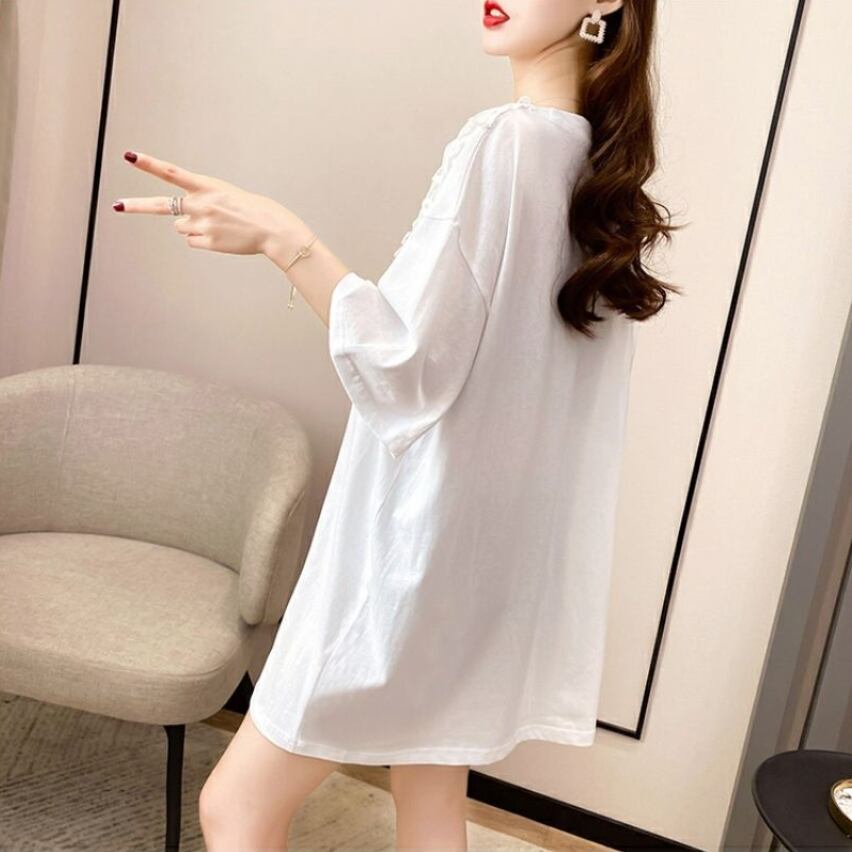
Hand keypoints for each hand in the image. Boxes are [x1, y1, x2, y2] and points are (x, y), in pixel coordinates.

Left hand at [113, 150, 306, 256]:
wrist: (270, 228)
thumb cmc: (249, 209)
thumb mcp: (224, 194)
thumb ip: (198, 201)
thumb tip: (178, 224)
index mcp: (206, 186)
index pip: (172, 173)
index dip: (149, 164)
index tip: (129, 156)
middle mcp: (201, 204)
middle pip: (162, 206)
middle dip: (136, 206)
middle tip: (117, 206)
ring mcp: (203, 224)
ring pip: (181, 227)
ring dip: (193, 226)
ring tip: (217, 225)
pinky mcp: (207, 242)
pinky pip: (192, 241)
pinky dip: (202, 240)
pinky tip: (220, 236)